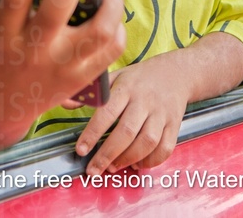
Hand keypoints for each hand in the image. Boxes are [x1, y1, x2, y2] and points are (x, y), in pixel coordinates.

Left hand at [76, 57, 189, 173]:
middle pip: (127, 131)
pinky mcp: (174, 124)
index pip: (107, 112)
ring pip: (147, 141)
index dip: (93, 133)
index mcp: (127, 87)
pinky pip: (166, 147)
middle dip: (108, 154)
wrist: (177, 72)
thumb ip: (93, 91)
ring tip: (113, 167)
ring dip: (128, 159)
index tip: (81, 150)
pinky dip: (151, 161)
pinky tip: (138, 164)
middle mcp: (145, 100)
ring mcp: (161, 113)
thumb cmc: (140, 78)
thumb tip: (66, 103)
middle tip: (93, 169)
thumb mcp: (116, 76)